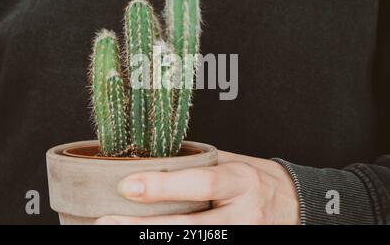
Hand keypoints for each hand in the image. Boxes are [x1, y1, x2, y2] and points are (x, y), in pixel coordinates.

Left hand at [95, 150, 299, 224]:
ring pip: (196, 243)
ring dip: (154, 241)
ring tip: (118, 233)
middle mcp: (245, 212)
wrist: (292, 201)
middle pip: (192, 226)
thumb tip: (152, 164)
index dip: (163, 186)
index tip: (127, 186)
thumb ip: (197, 166)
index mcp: (241, 179)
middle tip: (107, 223)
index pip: (200, 183)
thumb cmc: (254, 177)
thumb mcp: (232, 162)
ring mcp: (247, 235)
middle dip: (146, 227)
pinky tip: (149, 241)